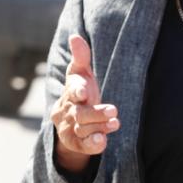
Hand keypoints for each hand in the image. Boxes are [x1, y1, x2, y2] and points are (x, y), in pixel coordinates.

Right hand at [51, 35, 120, 172]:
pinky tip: (102, 141)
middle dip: (95, 112)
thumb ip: (81, 57)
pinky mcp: (77, 144)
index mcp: (69, 93)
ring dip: (99, 126)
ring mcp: (70, 129)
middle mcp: (67, 112)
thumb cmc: (81, 92)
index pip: (71, 91)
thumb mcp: (81, 74)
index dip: (77, 91)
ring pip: (82, 129)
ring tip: (115, 122)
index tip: (84, 92)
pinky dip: (92, 144)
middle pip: (79, 113)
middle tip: (113, 110)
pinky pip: (83, 146)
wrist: (71, 122)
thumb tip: (75, 37)